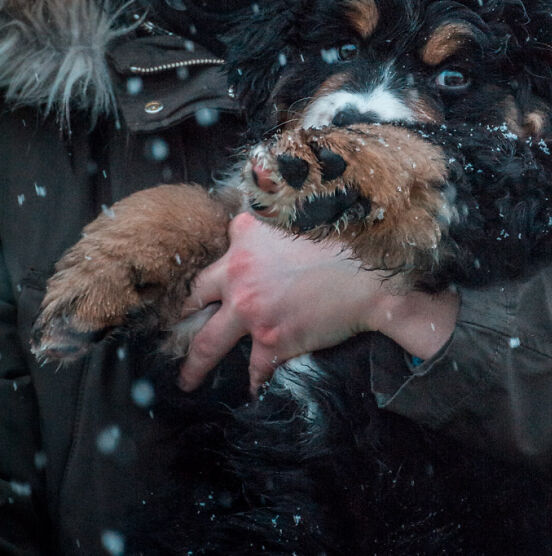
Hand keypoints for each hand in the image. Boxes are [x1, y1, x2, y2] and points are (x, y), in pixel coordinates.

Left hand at [177, 212, 459, 394]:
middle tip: (173, 329)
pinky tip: (252, 389)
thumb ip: (274, 202)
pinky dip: (254, 380)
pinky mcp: (271, 341)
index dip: (212, 271)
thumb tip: (259, 172)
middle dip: (183, 316)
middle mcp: (239, 274)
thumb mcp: (301, 209)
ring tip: (188, 380)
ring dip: (196, 365)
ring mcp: (252, 312)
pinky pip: (255, 367)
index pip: (219, 251)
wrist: (369, 272)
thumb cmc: (344, 237)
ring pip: (208, 344)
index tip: (203, 287)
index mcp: (246, 237)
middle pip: (195, 299)